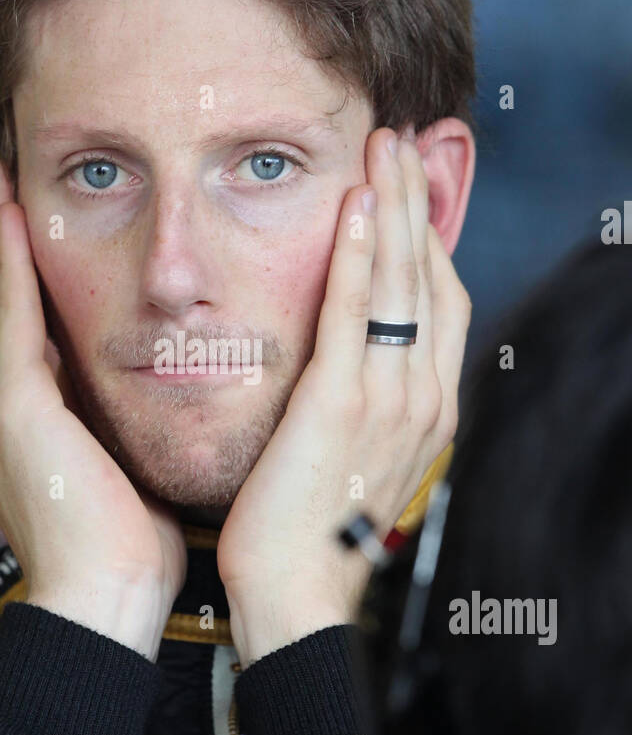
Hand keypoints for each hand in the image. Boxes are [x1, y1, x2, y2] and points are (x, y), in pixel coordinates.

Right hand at [0, 161, 185, 657]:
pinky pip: (13, 320)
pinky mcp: (13, 412)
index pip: (20, 331)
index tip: (26, 220)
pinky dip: (12, 266)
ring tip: (0, 175)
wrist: (105, 606)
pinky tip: (15, 217)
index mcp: (21, 427)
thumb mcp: (118, 470)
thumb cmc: (126, 550)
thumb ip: (113, 425)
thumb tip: (148, 394)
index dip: (19, 273)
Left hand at [216, 129, 470, 665]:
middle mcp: (422, 396)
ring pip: (400, 281)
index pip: (439, 304)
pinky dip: (359, 252)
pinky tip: (356, 203)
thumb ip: (361, 405)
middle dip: (419, 203)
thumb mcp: (352, 460)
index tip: (412, 190)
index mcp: (427, 409)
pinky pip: (355, 311)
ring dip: (394, 206)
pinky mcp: (341, 401)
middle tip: (404, 142)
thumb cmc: (308, 534)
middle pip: (430, 277)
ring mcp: (389, 398)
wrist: (294, 592)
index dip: (429, 240)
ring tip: (384, 146)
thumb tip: (348, 368)